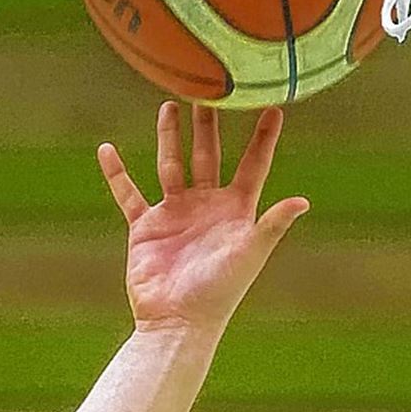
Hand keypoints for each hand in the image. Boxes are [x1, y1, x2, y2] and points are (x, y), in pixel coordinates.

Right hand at [98, 101, 309, 332]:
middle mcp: (207, 206)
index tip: (274, 107)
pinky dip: (117, 174)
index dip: (263, 138)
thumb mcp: (250, 253)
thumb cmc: (220, 292)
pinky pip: (129, 194)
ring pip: (171, 165)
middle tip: (210, 90)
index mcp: (236, 211)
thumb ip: (273, 224)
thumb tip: (303, 201)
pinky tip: (106, 150)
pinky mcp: (146, 227)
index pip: (253, 166)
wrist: (178, 321)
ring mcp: (176, 214)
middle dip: (209, 125)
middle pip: (209, 155)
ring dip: (169, 136)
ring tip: (169, 104)